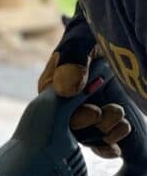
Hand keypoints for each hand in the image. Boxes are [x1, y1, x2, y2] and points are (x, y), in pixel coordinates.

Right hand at [39, 6, 130, 158]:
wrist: (112, 29)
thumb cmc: (91, 32)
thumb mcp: (80, 40)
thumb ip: (72, 60)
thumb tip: (66, 89)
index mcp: (52, 88)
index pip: (58, 112)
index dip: (76, 118)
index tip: (96, 112)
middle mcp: (64, 104)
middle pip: (73, 129)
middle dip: (95, 127)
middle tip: (114, 113)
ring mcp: (83, 111)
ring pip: (88, 135)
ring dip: (105, 133)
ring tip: (122, 121)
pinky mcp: (100, 117)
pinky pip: (98, 140)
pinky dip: (107, 146)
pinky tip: (117, 146)